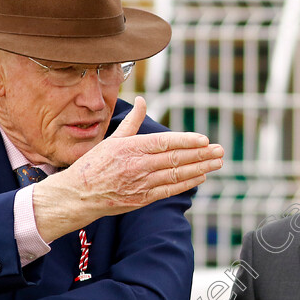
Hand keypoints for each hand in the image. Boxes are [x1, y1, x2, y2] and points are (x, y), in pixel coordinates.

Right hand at [33, 96, 223, 242]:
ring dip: (200, 168)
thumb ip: (133, 122)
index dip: (187, 141)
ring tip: (218, 162)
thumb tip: (144, 100)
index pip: (165, 142)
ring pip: (177, 175)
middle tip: (220, 150)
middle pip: (176, 159)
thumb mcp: (112, 139)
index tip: (204, 139)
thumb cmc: (94, 164)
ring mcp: (142, 184)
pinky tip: (202, 176)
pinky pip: (170, 190)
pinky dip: (188, 183)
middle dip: (201, 154)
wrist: (78, 195)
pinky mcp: (143, 199)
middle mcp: (138, 165)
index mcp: (131, 148)